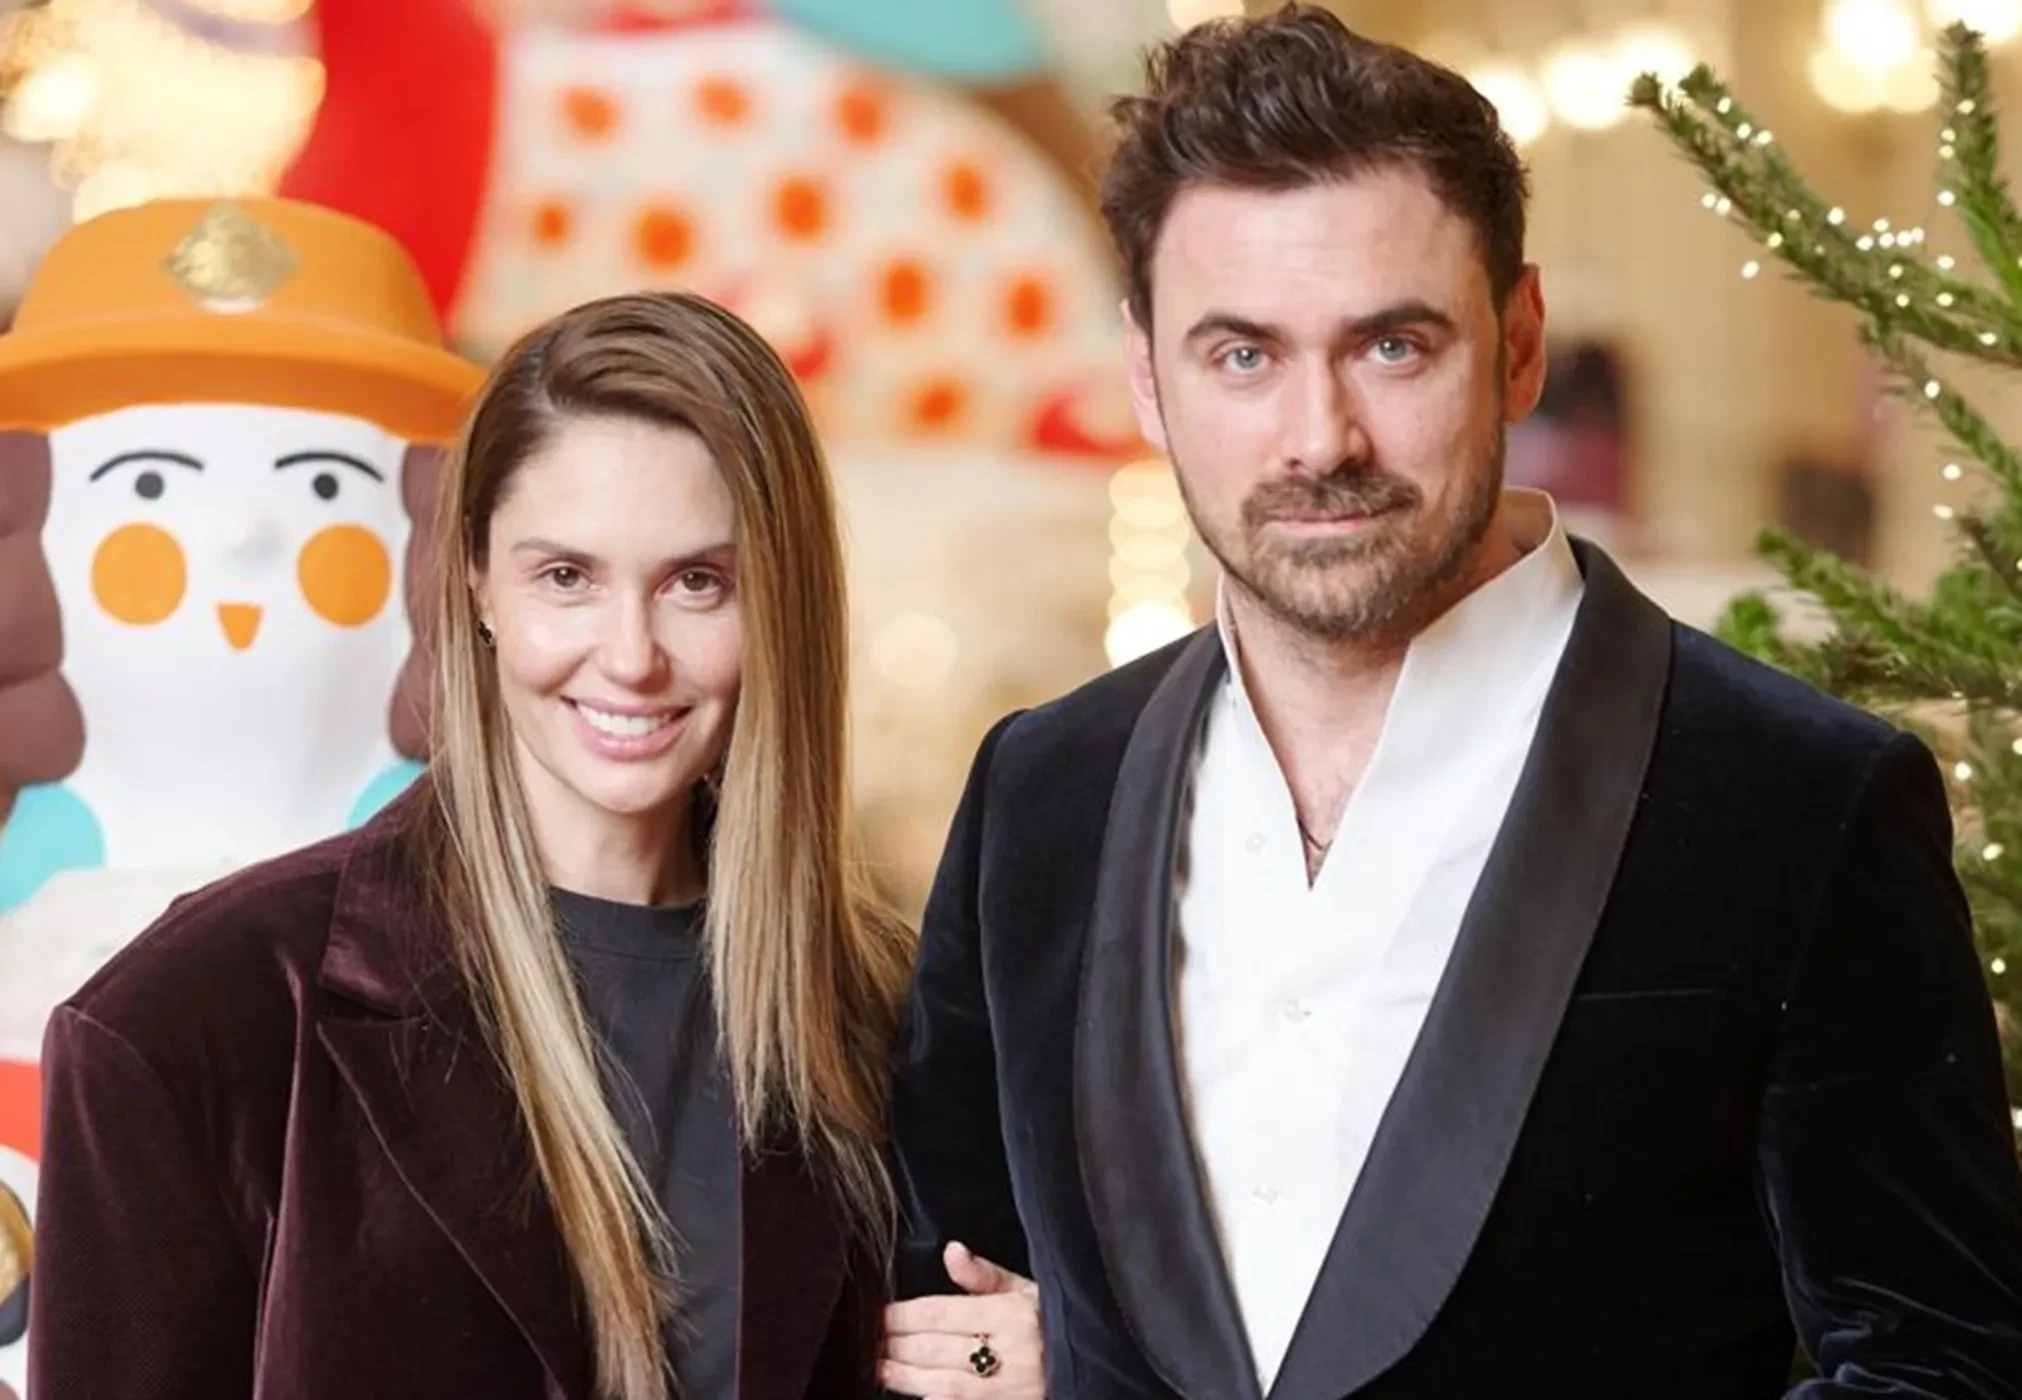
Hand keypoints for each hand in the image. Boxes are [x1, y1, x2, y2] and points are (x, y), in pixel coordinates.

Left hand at [880, 1240, 1043, 1398]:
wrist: (1098, 1367)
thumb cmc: (1057, 1325)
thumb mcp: (1029, 1291)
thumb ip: (986, 1275)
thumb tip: (952, 1251)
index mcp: (1011, 1313)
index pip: (941, 1313)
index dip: (902, 1315)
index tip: (876, 1314)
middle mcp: (1009, 1352)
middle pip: (935, 1348)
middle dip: (895, 1345)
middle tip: (866, 1340)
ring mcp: (1009, 1388)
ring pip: (942, 1382)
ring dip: (904, 1377)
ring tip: (877, 1367)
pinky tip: (917, 1396)